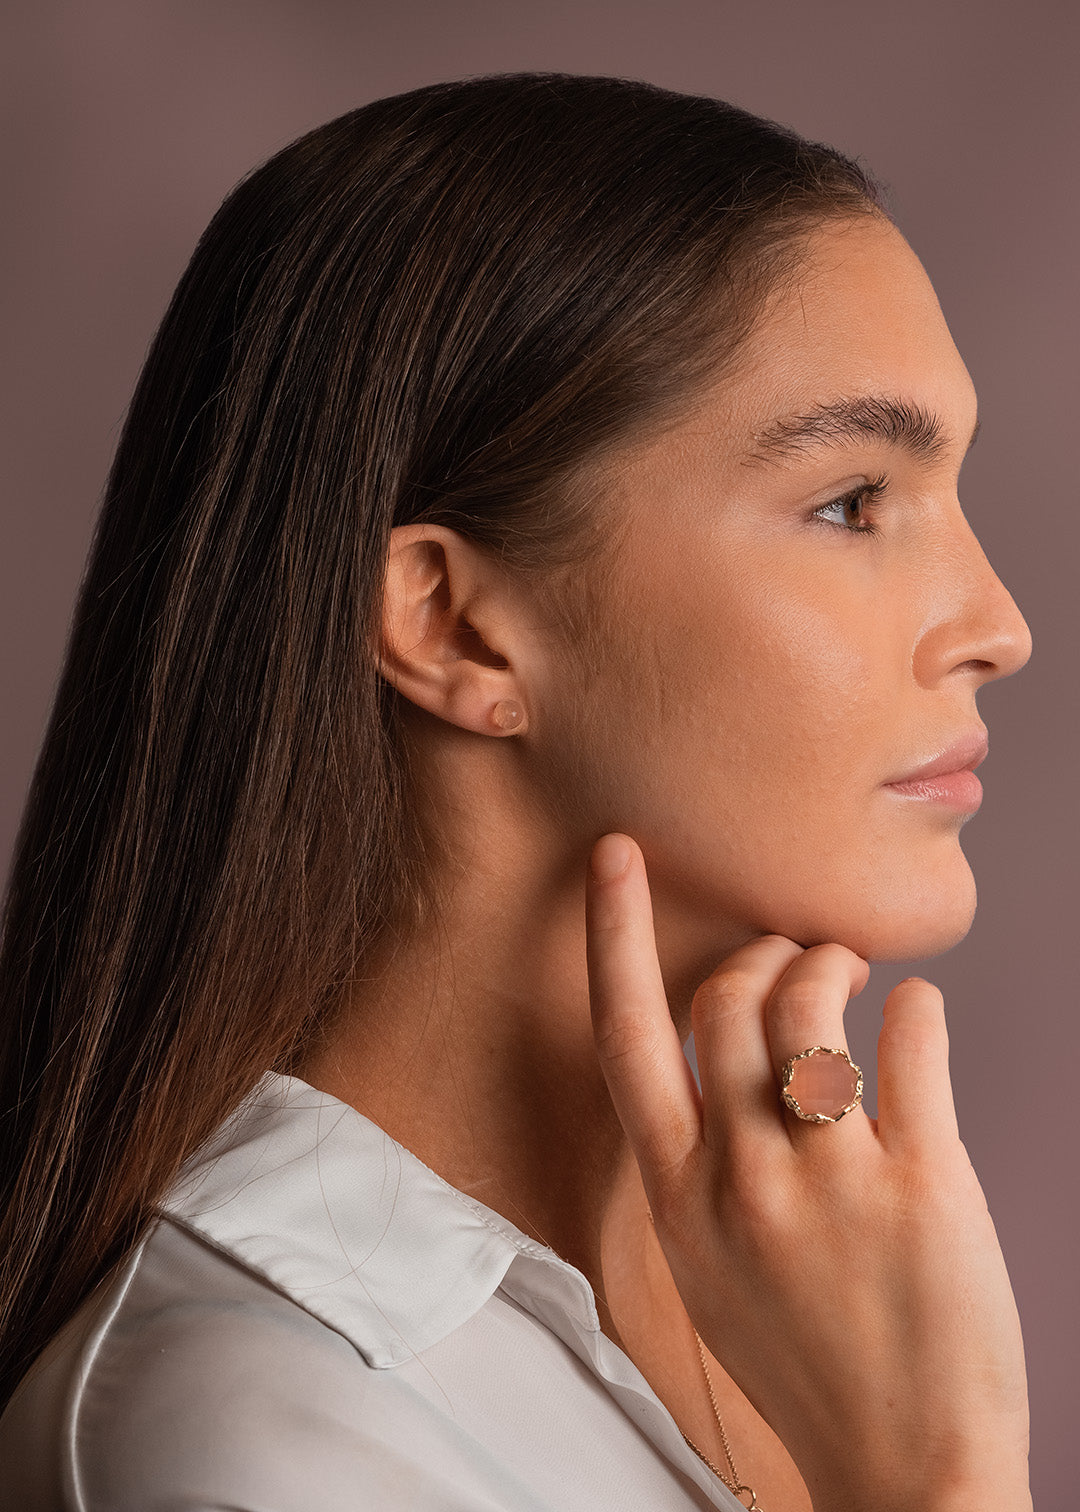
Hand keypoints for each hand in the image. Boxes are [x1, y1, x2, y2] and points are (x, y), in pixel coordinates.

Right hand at [585, 833, 1030, 1511]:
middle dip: (761, 954)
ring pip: (810, 1005)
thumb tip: (724, 1057)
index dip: (612, 935)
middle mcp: (741, 1179)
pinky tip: (913, 1013)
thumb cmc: (806, 1360)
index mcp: (679, 1199)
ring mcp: (830, 1181)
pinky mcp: (922, 1183)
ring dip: (831, 962)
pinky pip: (910, 1042)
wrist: (907, 1469)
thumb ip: (700, 1163)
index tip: (616, 856)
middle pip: (726, 1001)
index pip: (625, 1038)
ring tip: (853, 974)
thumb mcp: (710, 1266)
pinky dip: (913, 1005)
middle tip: (795, 955)